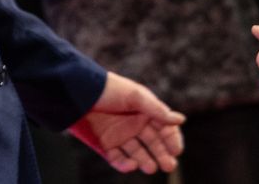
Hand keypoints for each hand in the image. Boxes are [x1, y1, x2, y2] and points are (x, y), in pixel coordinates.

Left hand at [69, 71, 184, 174]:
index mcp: (144, 110)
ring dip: (146, 161)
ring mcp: (120, 135)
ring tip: (151, 168)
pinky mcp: (105, 145)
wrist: (77, 94)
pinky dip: (125, 164)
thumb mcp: (135, 97)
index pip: (164, 127)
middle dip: (162, 154)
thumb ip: (157, 110)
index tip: (176, 151)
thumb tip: (181, 120)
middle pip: (153, 143)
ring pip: (137, 153)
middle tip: (169, 165)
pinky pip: (118, 159)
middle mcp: (134, 124)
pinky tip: (132, 165)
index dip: (171, 139)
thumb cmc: (109, 89)